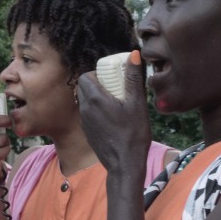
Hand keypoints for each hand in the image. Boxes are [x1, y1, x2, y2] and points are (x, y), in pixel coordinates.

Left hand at [77, 51, 151, 181]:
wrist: (124, 165)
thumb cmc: (133, 135)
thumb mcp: (137, 104)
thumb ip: (133, 78)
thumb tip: (134, 54)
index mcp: (94, 99)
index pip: (85, 76)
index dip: (97, 74)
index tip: (112, 78)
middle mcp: (85, 110)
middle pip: (83, 88)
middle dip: (97, 84)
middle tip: (115, 88)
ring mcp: (85, 122)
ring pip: (84, 102)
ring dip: (96, 97)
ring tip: (115, 103)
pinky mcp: (88, 132)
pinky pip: (88, 115)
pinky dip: (96, 111)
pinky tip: (113, 118)